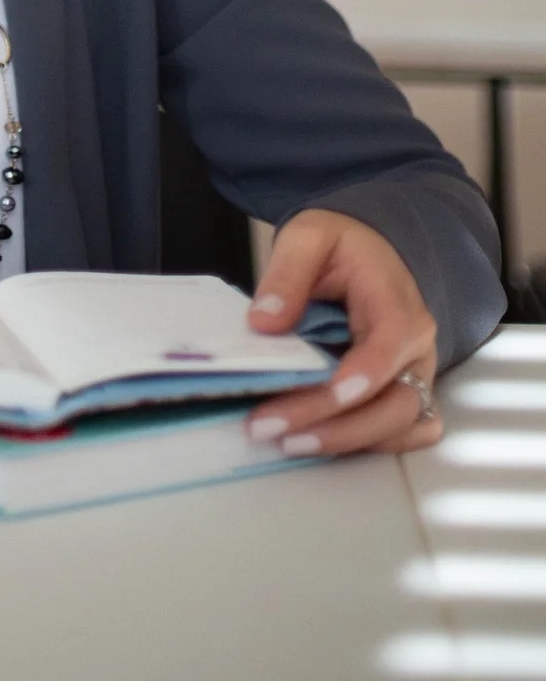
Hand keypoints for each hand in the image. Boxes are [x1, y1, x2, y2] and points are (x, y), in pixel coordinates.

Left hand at [244, 208, 440, 458]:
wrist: (371, 249)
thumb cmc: (341, 243)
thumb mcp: (308, 236)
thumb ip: (286, 274)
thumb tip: (264, 322)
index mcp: (397, 304)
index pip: (391, 344)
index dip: (365, 374)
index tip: (330, 393)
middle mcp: (416, 348)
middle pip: (395, 402)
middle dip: (336, 424)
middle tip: (273, 427)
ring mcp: (414, 376)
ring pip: (399, 427)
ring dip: (345, 441)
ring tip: (286, 441)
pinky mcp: (405, 394)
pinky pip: (401, 434)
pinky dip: (365, 444)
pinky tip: (317, 439)